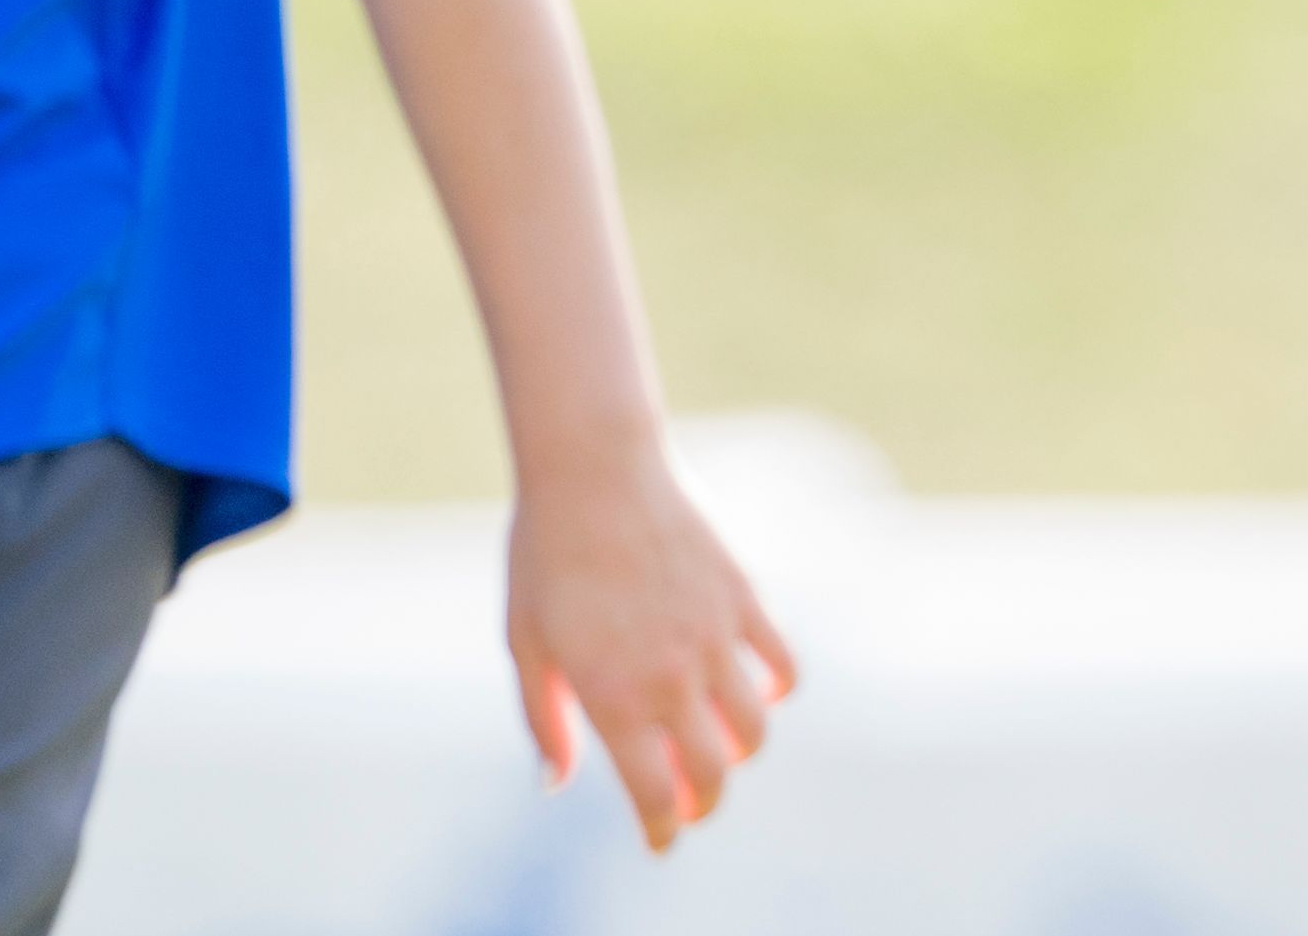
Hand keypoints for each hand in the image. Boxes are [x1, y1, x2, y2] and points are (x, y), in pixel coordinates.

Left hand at [505, 441, 796, 850]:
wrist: (594, 467)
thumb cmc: (544, 553)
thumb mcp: (526, 642)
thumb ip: (544, 720)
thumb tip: (555, 784)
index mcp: (614, 696)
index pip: (656, 795)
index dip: (663, 831)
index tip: (660, 841)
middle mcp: (672, 677)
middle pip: (715, 774)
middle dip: (703, 803)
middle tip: (688, 803)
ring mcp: (714, 638)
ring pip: (755, 729)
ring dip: (740, 753)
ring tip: (717, 747)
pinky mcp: (742, 599)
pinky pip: (782, 665)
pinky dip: (775, 691)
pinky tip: (754, 690)